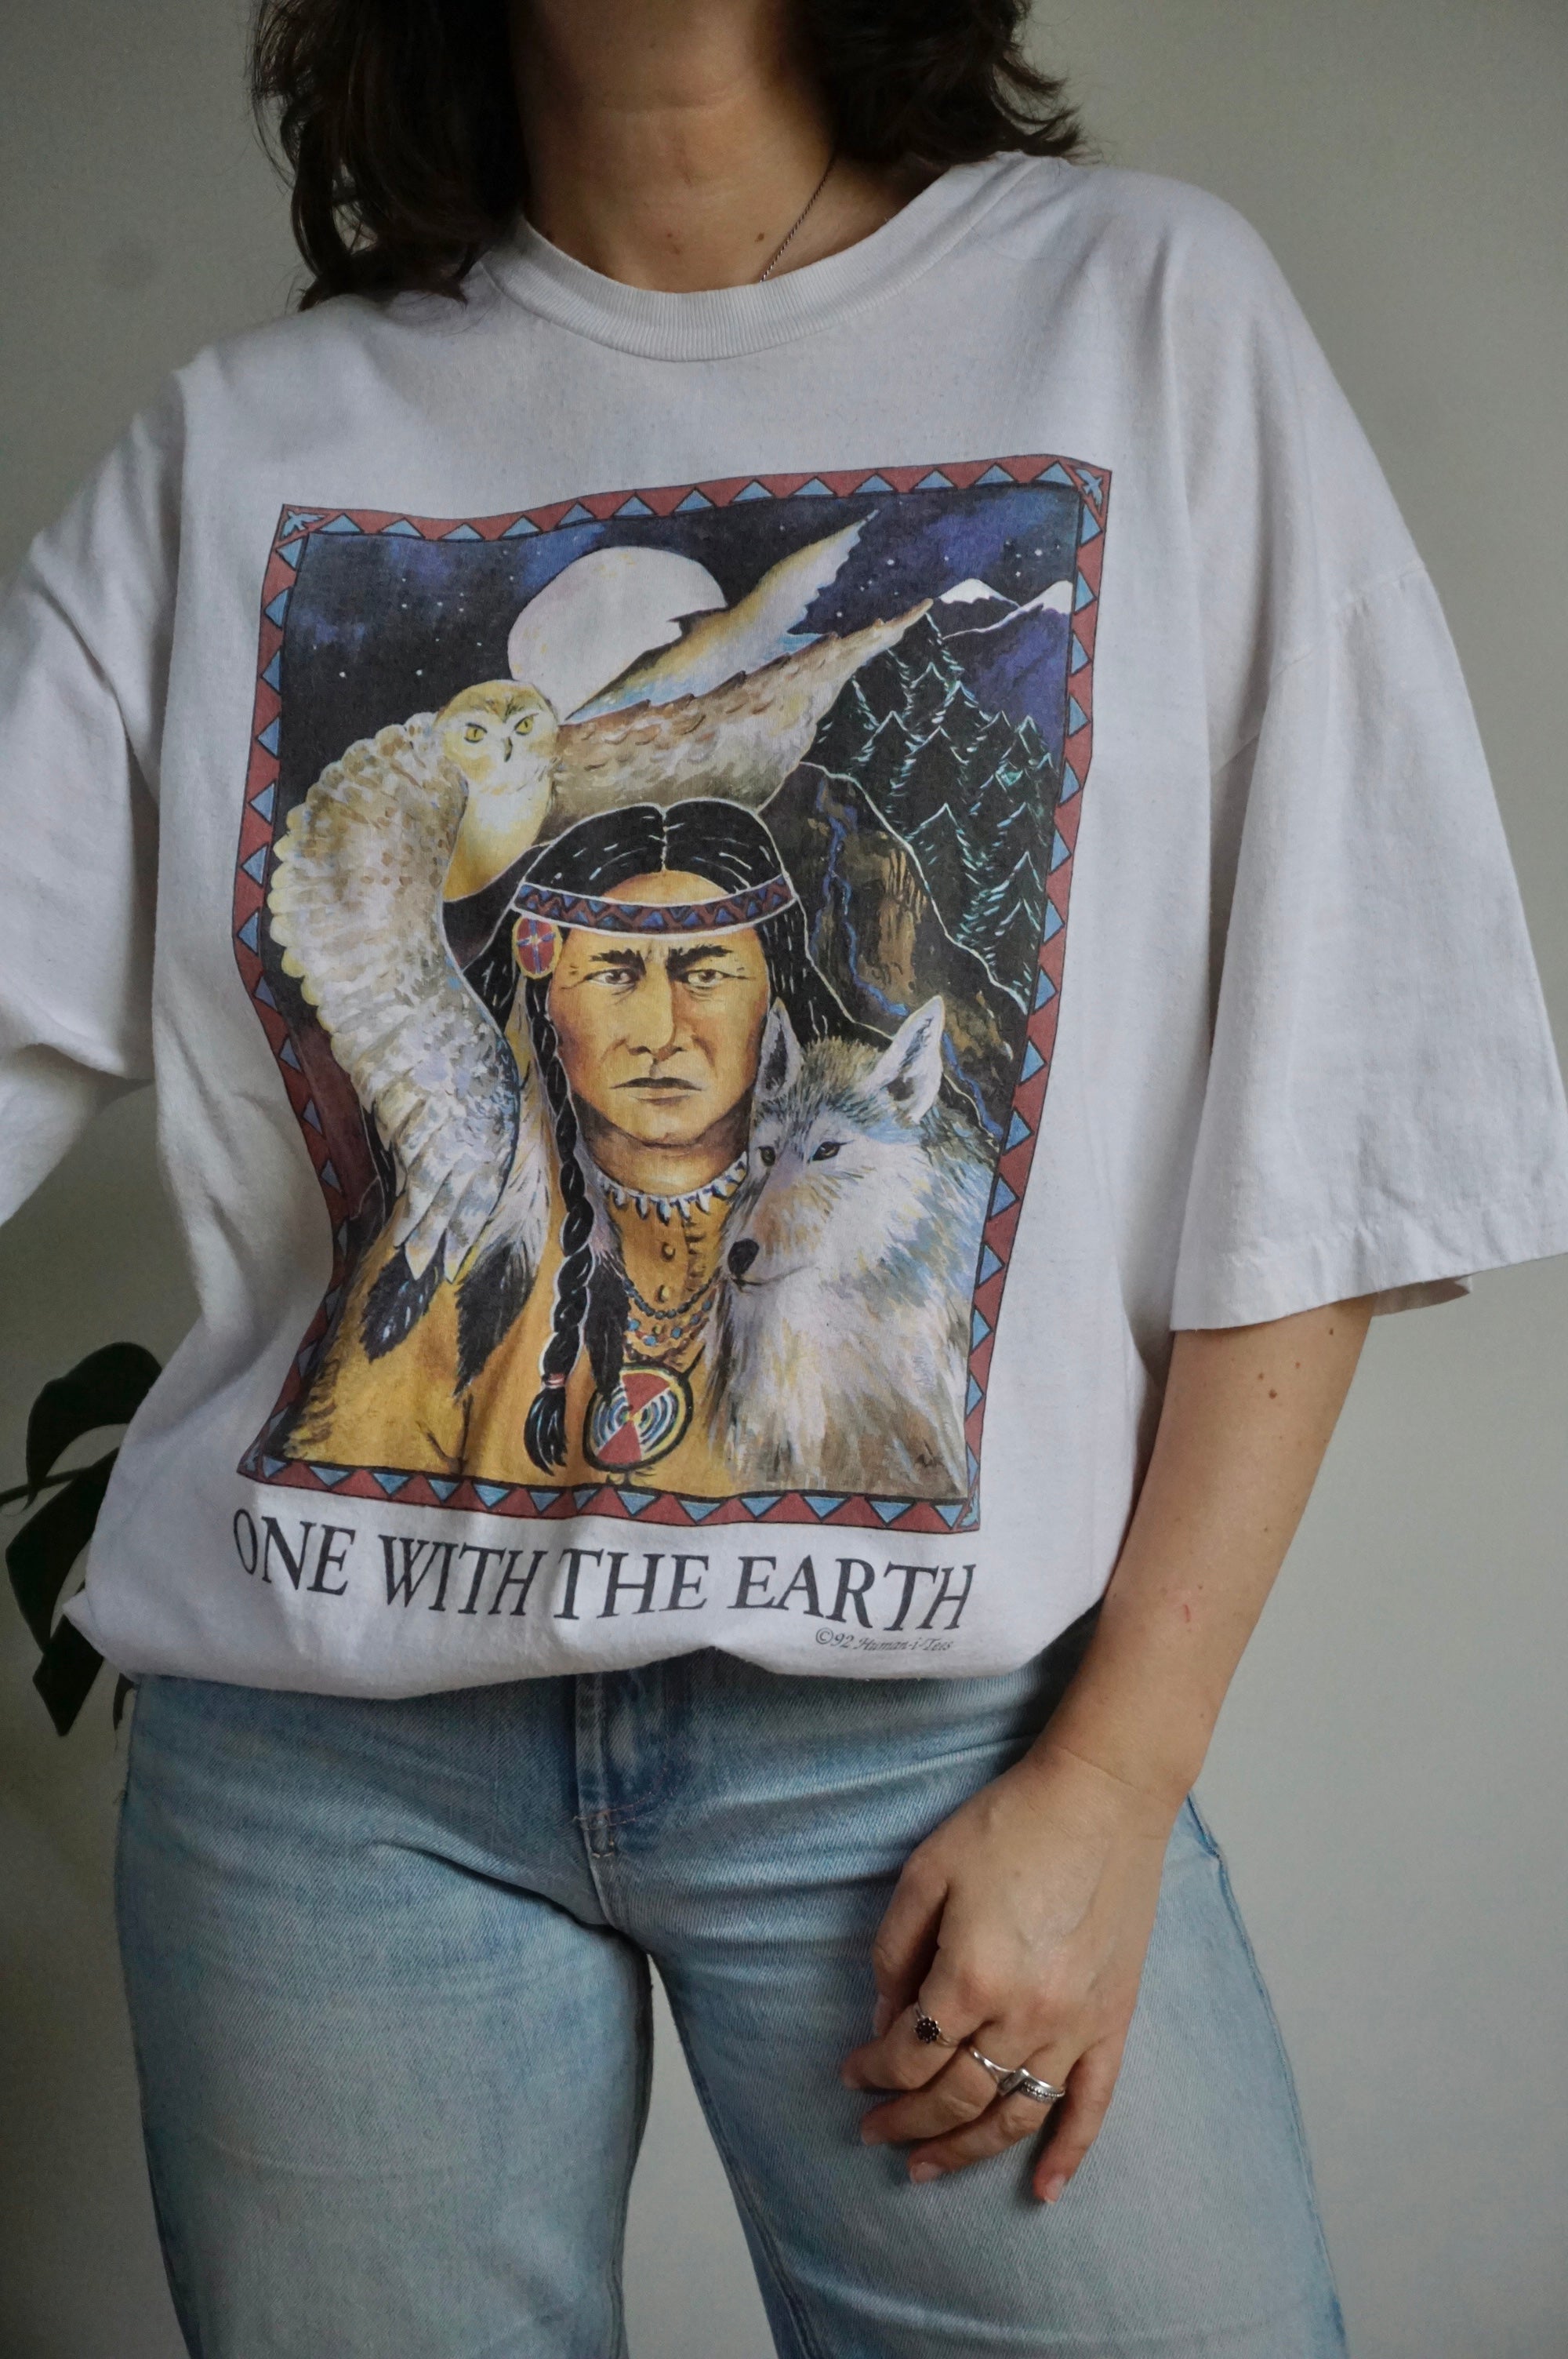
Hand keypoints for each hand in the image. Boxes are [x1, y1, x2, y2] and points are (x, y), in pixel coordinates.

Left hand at [841, 1738, 1176, 2200]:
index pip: (908, 2053)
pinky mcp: (1114, 2021)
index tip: (850, 2074)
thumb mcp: (928, 1870)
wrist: (1103, 1794)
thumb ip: (896, 1950)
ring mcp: (1075, 2026)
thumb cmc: (1010, 1822)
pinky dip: (1067, 2155)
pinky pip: (1092, 2106)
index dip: (872, 2070)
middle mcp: (1024, 2016)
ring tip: (925, 2167)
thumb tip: (886, 2018)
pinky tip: (1041, 2190)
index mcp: (970, 1977)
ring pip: (1012, 2114)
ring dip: (964, 2150)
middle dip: (905, 2122)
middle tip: (872, 2133)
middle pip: (953, 2097)